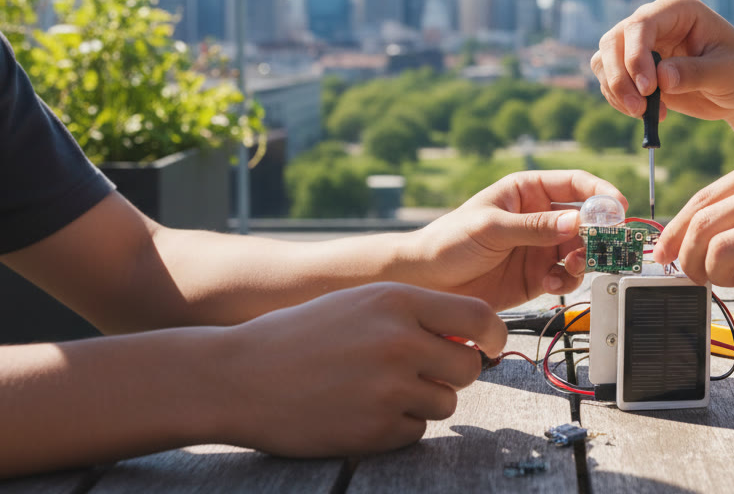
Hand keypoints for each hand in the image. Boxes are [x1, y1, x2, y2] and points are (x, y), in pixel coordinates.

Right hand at [221, 282, 504, 456]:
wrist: (240, 377)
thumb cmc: (301, 336)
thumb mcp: (359, 304)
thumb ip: (414, 314)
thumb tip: (470, 335)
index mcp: (396, 301)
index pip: (478, 316)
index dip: (493, 334)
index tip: (491, 344)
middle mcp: (399, 342)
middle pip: (468, 367)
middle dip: (452, 373)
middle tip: (419, 372)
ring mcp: (388, 389)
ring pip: (444, 403)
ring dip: (422, 401)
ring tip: (375, 390)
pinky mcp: (376, 431)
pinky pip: (415, 432)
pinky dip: (397, 427)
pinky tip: (360, 411)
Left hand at [402, 170, 625, 309]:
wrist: (427, 282)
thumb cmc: (449, 242)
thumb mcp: (492, 228)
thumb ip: (536, 227)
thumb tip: (578, 222)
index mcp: (527, 191)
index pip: (574, 184)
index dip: (600, 193)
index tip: (618, 206)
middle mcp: (539, 217)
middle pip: (585, 219)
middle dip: (599, 232)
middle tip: (605, 245)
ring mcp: (540, 247)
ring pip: (582, 249)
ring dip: (585, 258)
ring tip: (573, 266)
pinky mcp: (538, 276)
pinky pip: (567, 276)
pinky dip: (567, 280)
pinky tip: (552, 283)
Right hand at [590, 0, 733, 121]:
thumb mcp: (728, 73)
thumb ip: (696, 73)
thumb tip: (661, 78)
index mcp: (677, 9)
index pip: (641, 24)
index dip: (636, 56)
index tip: (648, 89)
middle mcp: (653, 20)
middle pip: (614, 41)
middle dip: (620, 77)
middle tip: (639, 109)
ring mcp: (640, 43)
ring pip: (605, 59)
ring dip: (615, 90)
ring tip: (644, 113)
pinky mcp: (633, 67)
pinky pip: (609, 79)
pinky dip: (618, 99)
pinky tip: (645, 113)